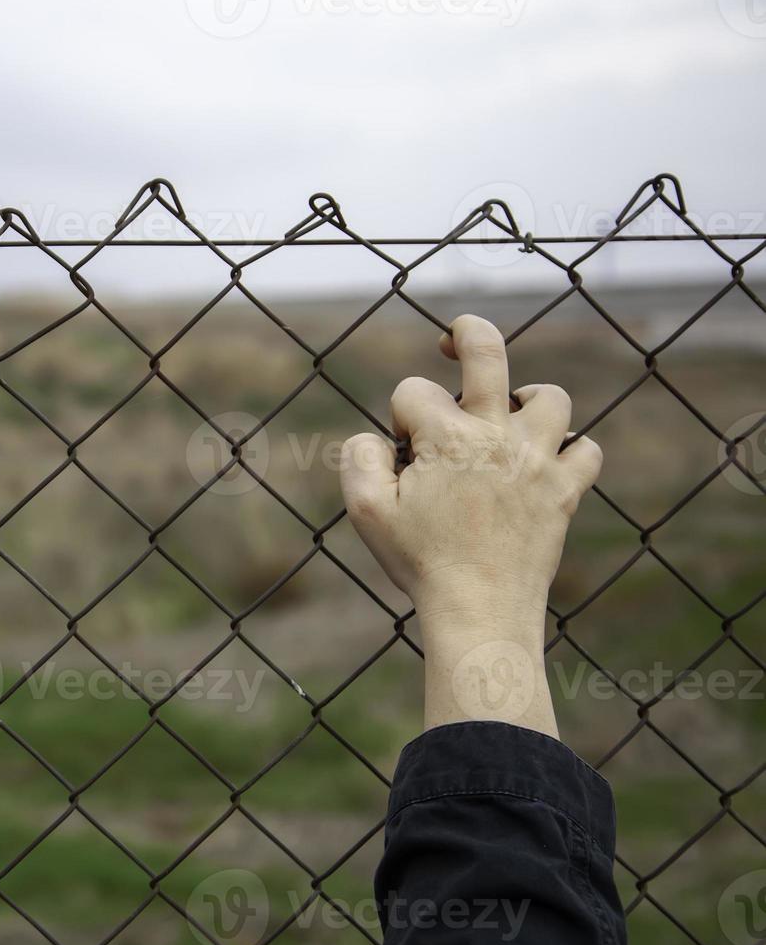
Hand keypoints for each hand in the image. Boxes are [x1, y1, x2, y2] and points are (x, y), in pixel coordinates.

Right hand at [339, 314, 601, 734]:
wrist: (480, 612)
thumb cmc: (420, 563)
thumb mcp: (366, 512)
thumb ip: (359, 457)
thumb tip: (376, 436)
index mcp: (446, 436)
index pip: (413, 391)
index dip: (399, 418)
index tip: (400, 456)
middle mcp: (496, 436)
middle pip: (488, 352)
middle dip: (465, 333)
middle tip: (452, 337)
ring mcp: (538, 461)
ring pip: (550, 398)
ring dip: (526, 401)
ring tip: (507, 418)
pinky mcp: (565, 491)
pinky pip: (585, 451)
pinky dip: (569, 451)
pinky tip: (544, 463)